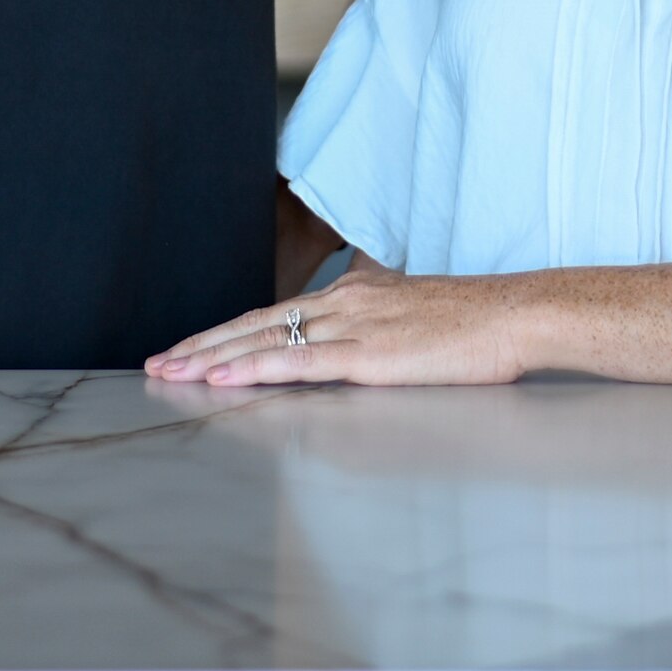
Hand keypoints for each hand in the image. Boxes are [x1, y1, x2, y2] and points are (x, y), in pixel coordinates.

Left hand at [143, 258, 541, 387]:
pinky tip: (222, 377)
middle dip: (202, 345)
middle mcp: (341, 302)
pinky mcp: (365, 354)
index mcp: (351, 293)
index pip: (273, 312)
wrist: (513, 315)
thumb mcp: (413, 308)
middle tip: (158, 362)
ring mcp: (351, 326)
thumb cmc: (473, 322)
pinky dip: (253, 367)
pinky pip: (297, 361)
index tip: (191, 348)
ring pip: (264, 339)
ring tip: (172, 373)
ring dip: (212, 359)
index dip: (228, 331)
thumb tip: (362, 319)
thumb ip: (379, 313)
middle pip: (255, 322)